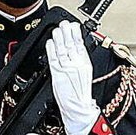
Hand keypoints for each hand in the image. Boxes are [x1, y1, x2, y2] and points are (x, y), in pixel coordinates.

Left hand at [46, 19, 98, 134]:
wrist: (78, 111)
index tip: (74, 26)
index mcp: (86, 65)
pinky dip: (51, 50)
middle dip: (67, 32)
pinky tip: (50, 43)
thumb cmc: (81, 97)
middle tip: (64, 23)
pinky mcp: (58, 74)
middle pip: (71, 45)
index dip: (77, 35)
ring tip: (56, 30)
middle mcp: (77, 65)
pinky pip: (53, 59)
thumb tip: (76, 51)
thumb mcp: (85, 76)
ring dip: (59, 38)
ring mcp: (67, 69)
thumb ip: (80, 63)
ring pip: (62, 50)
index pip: (81, 46)